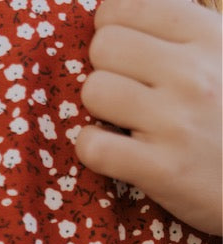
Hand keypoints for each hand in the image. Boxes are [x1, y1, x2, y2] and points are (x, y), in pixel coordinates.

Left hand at [75, 0, 222, 235]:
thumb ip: (182, 32)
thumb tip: (118, 13)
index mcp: (209, 36)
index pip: (127, 6)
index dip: (112, 26)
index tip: (123, 49)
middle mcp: (193, 73)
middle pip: (104, 46)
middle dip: (106, 68)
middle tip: (127, 91)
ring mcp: (176, 121)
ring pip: (93, 91)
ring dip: (98, 109)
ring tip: (124, 122)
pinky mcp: (162, 169)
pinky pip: (93, 145)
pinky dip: (93, 149)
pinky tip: (116, 152)